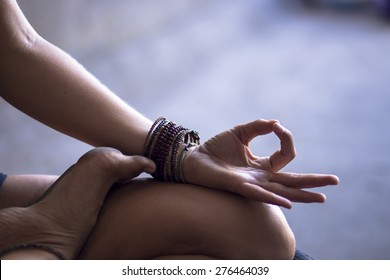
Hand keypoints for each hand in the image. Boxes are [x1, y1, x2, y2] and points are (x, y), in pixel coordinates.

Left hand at [184, 119, 338, 208]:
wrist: (195, 159)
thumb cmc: (215, 149)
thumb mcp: (240, 132)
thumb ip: (258, 127)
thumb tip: (276, 123)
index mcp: (262, 165)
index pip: (286, 155)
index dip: (286, 138)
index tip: (277, 126)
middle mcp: (261, 177)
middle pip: (293, 180)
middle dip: (314, 181)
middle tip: (335, 181)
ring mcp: (253, 184)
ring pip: (282, 190)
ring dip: (302, 194)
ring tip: (322, 197)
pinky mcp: (240, 187)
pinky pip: (260, 194)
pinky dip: (274, 198)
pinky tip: (289, 203)